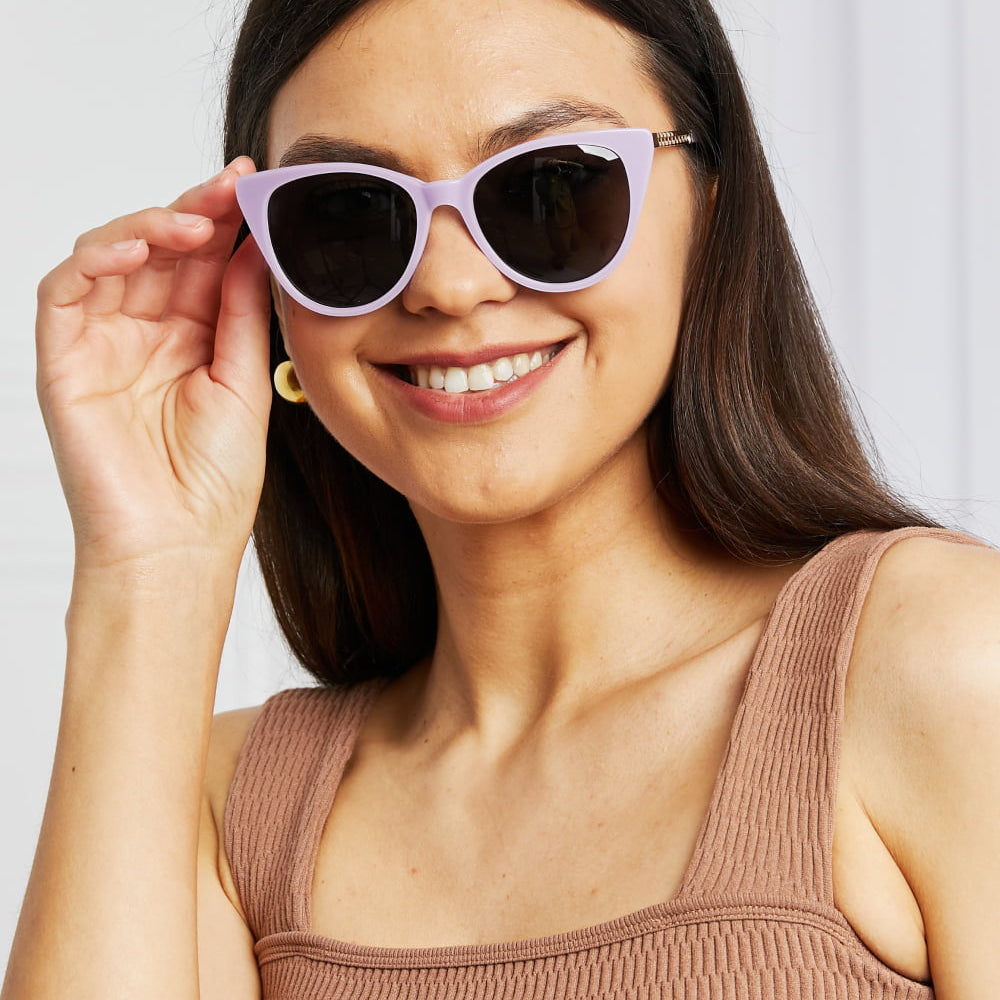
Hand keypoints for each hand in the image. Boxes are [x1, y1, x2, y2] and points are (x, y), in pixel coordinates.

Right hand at [36, 159, 272, 572]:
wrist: (176, 547)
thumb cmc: (214, 482)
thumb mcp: (243, 383)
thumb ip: (241, 312)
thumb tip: (252, 245)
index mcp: (191, 340)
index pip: (202, 263)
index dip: (224, 219)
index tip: (254, 183)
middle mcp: (144, 335)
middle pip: (160, 250)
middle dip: (195, 209)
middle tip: (231, 184)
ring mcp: (101, 345)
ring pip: (110, 257)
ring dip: (149, 226)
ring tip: (194, 221)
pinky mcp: (62, 361)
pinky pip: (63, 291)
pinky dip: (95, 258)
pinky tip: (139, 246)